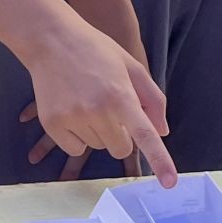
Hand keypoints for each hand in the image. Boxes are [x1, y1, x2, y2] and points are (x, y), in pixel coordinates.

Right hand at [15, 14, 176, 185]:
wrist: (51, 39)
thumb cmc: (96, 50)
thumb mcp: (131, 65)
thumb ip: (152, 99)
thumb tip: (162, 132)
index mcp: (120, 95)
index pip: (144, 134)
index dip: (159, 160)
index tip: (170, 183)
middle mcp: (97, 110)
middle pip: (120, 148)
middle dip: (121, 134)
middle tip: (109, 107)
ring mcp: (72, 118)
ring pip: (97, 147)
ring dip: (97, 132)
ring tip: (87, 100)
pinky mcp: (53, 124)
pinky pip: (74, 149)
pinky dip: (76, 137)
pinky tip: (71, 110)